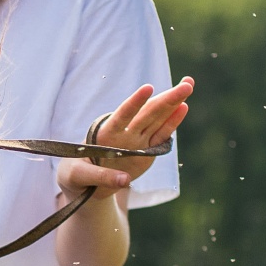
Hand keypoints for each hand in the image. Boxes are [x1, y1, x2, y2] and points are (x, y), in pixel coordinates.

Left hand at [56, 78, 193, 201]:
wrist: (83, 182)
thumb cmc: (76, 175)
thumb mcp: (80, 177)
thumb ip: (101, 177)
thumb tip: (125, 181)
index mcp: (105, 134)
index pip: (122, 115)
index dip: (134, 103)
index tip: (147, 89)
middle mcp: (124, 133)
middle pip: (148, 113)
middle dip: (167, 98)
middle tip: (187, 83)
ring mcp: (137, 140)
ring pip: (157, 119)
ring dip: (173, 103)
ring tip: (188, 86)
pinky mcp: (146, 150)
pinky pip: (161, 135)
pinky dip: (172, 123)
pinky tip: (183, 108)